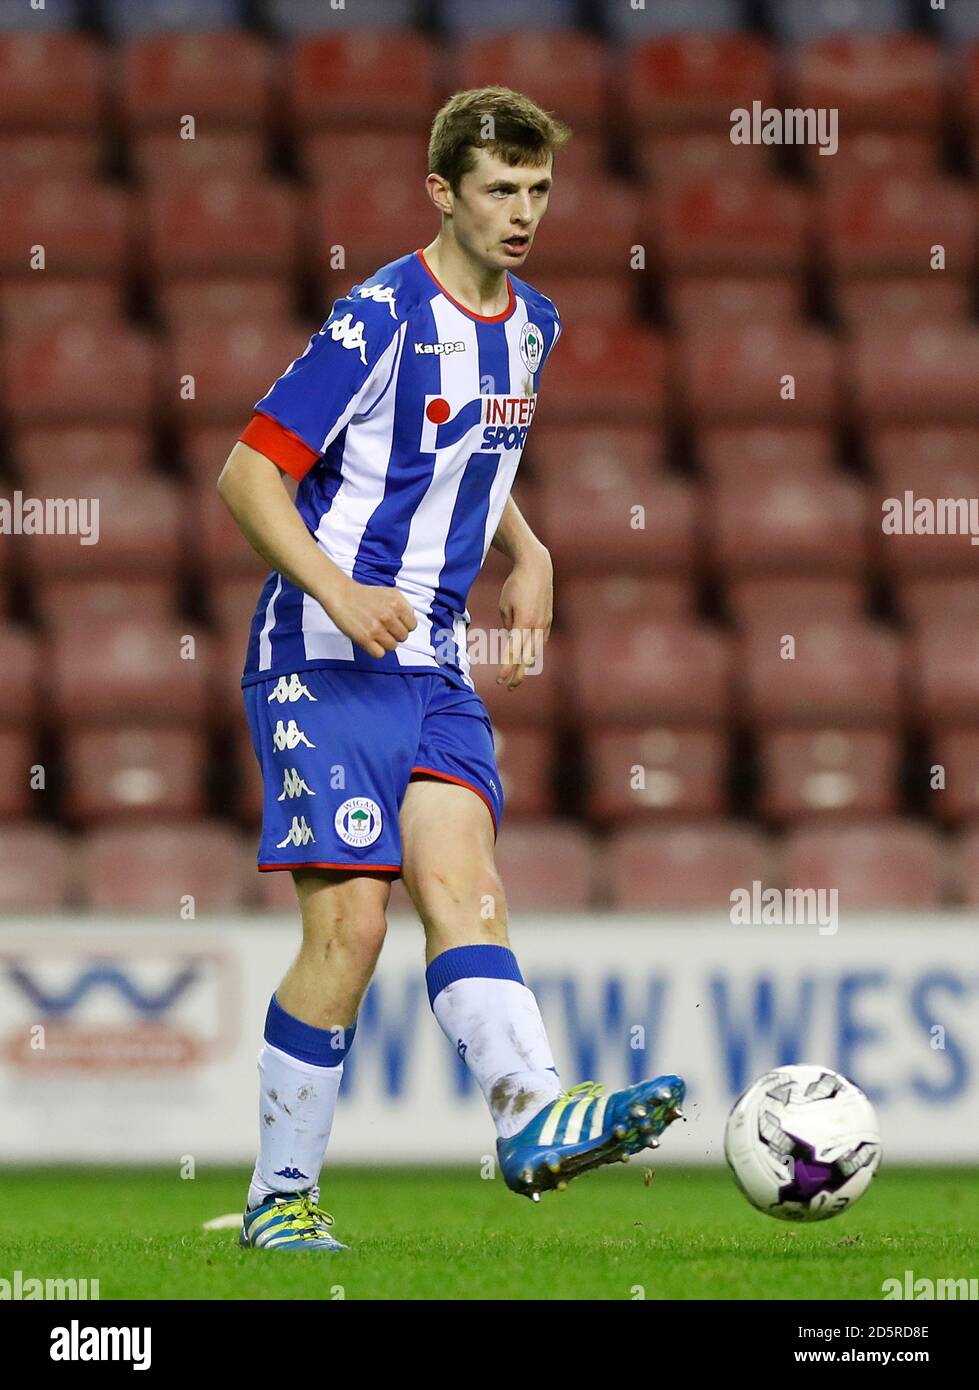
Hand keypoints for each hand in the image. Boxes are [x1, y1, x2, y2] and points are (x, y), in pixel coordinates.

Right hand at [323, 576, 416, 658]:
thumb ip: (403, 606)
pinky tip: (371, 641)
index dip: (404, 626)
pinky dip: (376, 650)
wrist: (341, 595)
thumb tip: (409, 621)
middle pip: (403, 637)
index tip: (396, 624)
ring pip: (392, 647)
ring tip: (377, 635)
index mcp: (397, 604)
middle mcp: (388, 616)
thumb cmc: (363, 595)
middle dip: (395, 634)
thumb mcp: (389, 593)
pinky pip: (380, 654)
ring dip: (385, 643)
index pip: (412, 625)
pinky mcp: (364, 639)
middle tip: (384, 629)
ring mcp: (377, 628)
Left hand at [497, 546, 552, 689]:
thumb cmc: (516, 585)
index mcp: (523, 623)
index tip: (500, 680)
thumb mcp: (505, 605)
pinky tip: (528, 660)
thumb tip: (512, 639)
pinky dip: (533, 652)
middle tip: (510, 687)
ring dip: (526, 665)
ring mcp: (545, 624)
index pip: (513, 652)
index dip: (506, 668)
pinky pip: (540, 641)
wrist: (537, 568)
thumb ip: (508, 625)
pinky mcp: (548, 620)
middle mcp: (537, 626)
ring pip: (536, 651)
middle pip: (527, 657)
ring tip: (518, 677)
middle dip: (518, 674)